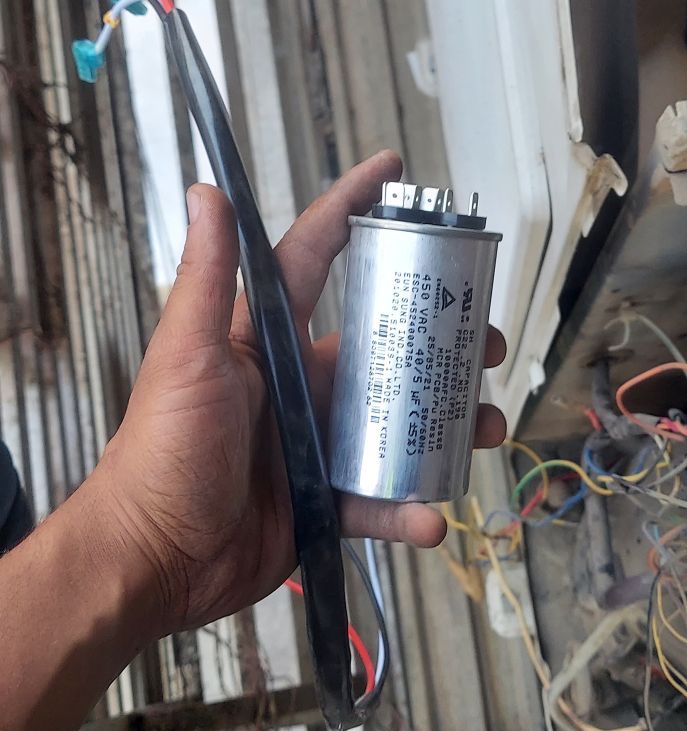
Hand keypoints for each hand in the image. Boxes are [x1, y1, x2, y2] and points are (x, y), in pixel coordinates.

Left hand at [90, 152, 505, 637]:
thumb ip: (206, 277)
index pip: (316, 255)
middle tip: (486, 341)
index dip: (353, 209)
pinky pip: (380, 498)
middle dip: (443, 337)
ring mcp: (317, 441)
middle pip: (387, 344)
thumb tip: (205, 191)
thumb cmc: (161, 450)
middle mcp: (301, 381)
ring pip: (401, 422)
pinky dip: (410, 508)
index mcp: (269, 337)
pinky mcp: (324, 499)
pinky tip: (430, 518)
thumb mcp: (187, 356)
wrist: (154, 558)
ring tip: (488, 426)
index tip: (391, 172)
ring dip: (448, 423)